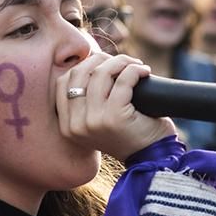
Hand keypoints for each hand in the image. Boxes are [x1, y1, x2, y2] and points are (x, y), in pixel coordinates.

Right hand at [57, 53, 176, 158]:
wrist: (152, 158)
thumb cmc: (128, 134)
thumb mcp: (97, 119)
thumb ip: (86, 98)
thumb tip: (90, 57)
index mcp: (67, 126)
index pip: (63, 82)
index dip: (83, 65)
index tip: (102, 64)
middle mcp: (76, 125)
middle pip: (80, 73)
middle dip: (101, 60)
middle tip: (122, 63)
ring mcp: (93, 121)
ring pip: (101, 73)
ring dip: (121, 62)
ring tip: (135, 66)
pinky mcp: (115, 117)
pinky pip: (123, 80)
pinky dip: (135, 70)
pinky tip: (144, 72)